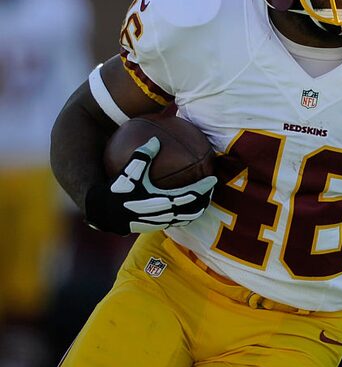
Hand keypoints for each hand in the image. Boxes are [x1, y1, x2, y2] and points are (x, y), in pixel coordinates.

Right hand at [85, 137, 217, 235]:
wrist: (102, 213)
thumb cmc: (116, 190)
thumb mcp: (128, 171)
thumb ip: (142, 155)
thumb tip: (155, 140)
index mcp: (161, 201)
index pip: (190, 196)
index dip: (204, 188)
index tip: (213, 178)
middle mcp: (164, 215)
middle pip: (194, 210)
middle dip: (206, 201)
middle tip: (212, 190)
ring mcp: (161, 222)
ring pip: (187, 219)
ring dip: (197, 209)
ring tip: (204, 199)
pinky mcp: (155, 226)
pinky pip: (177, 222)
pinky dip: (186, 214)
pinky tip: (186, 205)